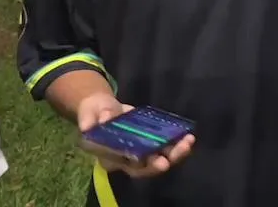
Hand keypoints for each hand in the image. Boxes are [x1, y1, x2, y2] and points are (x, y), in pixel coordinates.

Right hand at [75, 93, 194, 178]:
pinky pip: (164, 148)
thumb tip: (104, 118)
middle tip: (168, 161)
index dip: (132, 162)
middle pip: (142, 168)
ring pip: (157, 160)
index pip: (119, 162)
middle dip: (156, 164)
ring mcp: (139, 154)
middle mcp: (124, 160)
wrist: (103, 109)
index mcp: (106, 155)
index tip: (144, 159)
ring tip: (187, 143)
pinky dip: (176, 145)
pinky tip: (187, 137)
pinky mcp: (149, 145)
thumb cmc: (93, 112)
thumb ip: (91, 118)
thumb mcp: (90, 111)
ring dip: (173, 155)